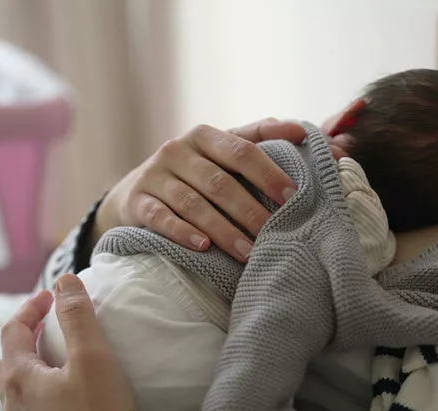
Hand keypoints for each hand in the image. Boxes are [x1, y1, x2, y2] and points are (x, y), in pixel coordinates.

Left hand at [0, 274, 136, 410]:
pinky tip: (59, 408)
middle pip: (10, 363)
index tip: (52, 296)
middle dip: (28, 340)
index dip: (31, 307)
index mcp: (19, 378)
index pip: (13, 331)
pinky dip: (40, 404)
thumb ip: (77, 315)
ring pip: (18, 395)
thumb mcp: (92, 357)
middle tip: (52, 328)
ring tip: (57, 368)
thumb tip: (65, 280)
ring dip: (33, 374)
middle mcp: (10, 408)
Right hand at [94, 118, 305, 260]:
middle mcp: (177, 151)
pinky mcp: (138, 202)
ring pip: (193, 204)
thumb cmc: (194, 172)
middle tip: (274, 233)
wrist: (136, 191)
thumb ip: (259, 137)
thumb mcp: (221, 151)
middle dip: (249, 210)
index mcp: (204, 135)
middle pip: (219, 182)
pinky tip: (204, 247)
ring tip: (248, 252)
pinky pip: (161, 218)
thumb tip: (301, 132)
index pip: (242, 151)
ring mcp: (155, 176)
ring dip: (223, 230)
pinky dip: (183, 233)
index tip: (293, 197)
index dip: (269, 174)